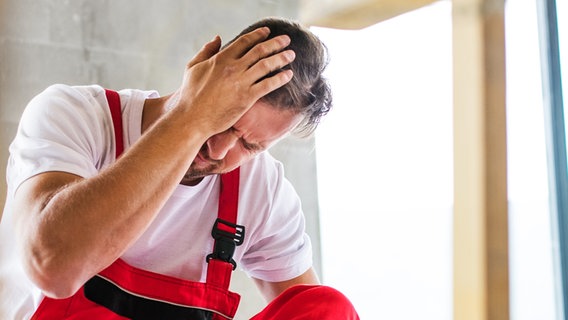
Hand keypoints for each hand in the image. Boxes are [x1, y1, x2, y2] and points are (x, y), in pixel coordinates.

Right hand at [177, 27, 294, 135]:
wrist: (193, 118)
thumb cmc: (190, 95)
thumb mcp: (193, 67)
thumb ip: (206, 51)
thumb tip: (217, 38)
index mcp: (221, 59)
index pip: (244, 42)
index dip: (258, 35)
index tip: (267, 32)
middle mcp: (233, 68)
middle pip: (259, 50)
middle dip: (275, 43)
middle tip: (286, 40)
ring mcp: (241, 82)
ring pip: (266, 65)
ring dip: (281, 58)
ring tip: (291, 54)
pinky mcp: (247, 98)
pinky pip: (268, 85)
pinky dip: (280, 78)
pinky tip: (288, 75)